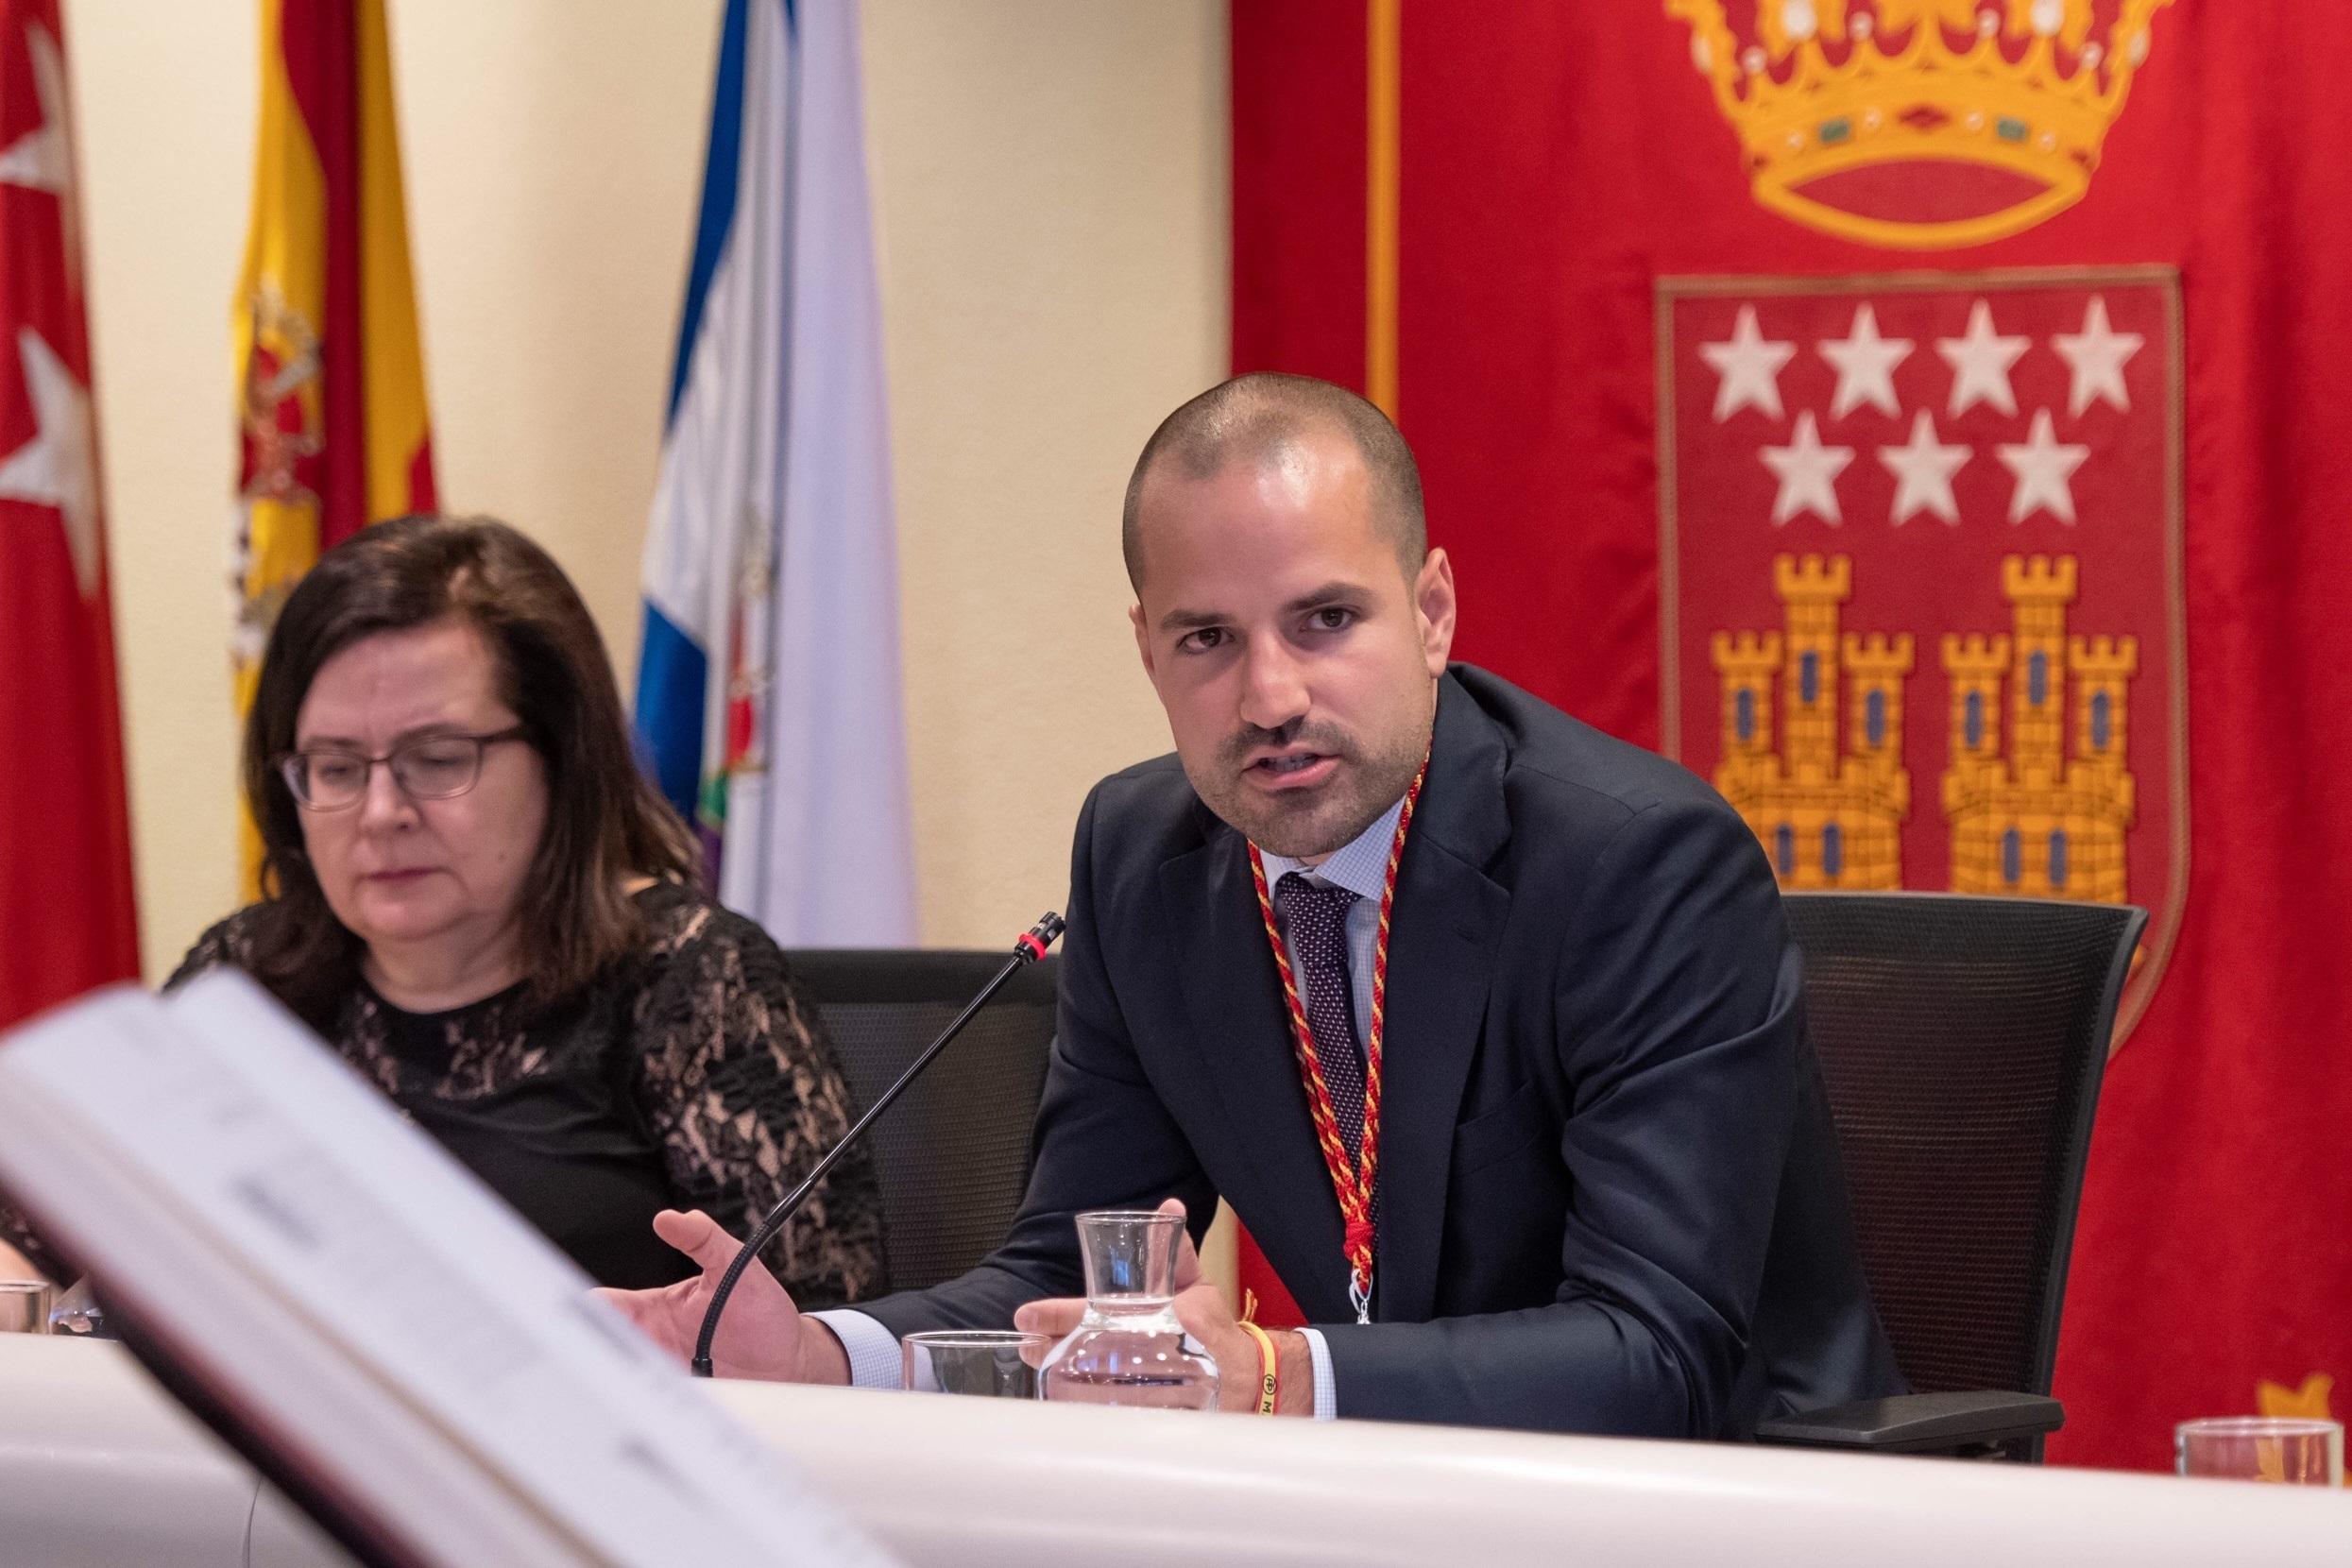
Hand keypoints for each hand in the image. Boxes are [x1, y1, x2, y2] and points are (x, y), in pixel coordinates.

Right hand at [591, 1208, 847, 1383]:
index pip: (602, 1306)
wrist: (791, 1361)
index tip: (578, 1312)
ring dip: (611, 1379)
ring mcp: (662, 1376)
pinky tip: (640, 1403)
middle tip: (583, 1352)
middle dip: (584, 1350)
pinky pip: (647, 1409)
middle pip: (599, 1347)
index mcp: (653, 1310)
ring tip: (612, 1376)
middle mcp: (651, 1344)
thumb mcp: (736, 1265)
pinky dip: (638, 1407)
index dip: (585, 1308)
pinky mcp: (678, 1403)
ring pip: (617, 1382)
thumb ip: (705, 1239)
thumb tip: (672, 1217)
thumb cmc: (761, 1313)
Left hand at [1011, 1199, 1309, 1413]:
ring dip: (1064, 1380)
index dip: (1056, 1314)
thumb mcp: (1198, 1287)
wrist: (1249, 1380)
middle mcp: (1149, 1351)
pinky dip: (1090, 1411)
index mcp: (1155, 1316)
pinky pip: (1112, 1415)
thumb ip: (1176, 1253)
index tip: (1024, 1317)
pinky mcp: (1152, 1416)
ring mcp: (1149, 1388)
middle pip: (1084, 1351)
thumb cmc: (1216, 1330)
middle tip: (1028, 1347)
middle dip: (1051, 1349)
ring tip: (1044, 1372)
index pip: (1095, 1312)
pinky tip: (1073, 1406)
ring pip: (1092, 1386)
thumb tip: (1169, 1207)